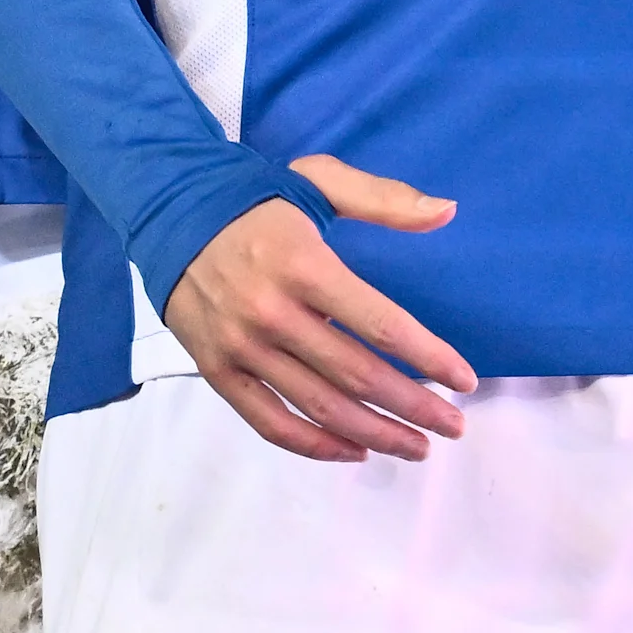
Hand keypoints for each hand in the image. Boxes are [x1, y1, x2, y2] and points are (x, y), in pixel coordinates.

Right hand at [162, 153, 474, 464]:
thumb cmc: (254, 199)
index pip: (379, 324)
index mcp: (304, 263)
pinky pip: (271, 423)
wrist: (168, 209)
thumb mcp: (319, 181)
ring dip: (376, 434)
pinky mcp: (217, 370)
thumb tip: (447, 211)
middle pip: (356, 375)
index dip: (429, 356)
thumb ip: (384, 199)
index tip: (465, 380)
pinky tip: (355, 451)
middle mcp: (273, 312)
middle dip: (414, 406)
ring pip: (320, 407)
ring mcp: (242, 347)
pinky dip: (315, 446)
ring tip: (417, 446)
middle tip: (453, 426)